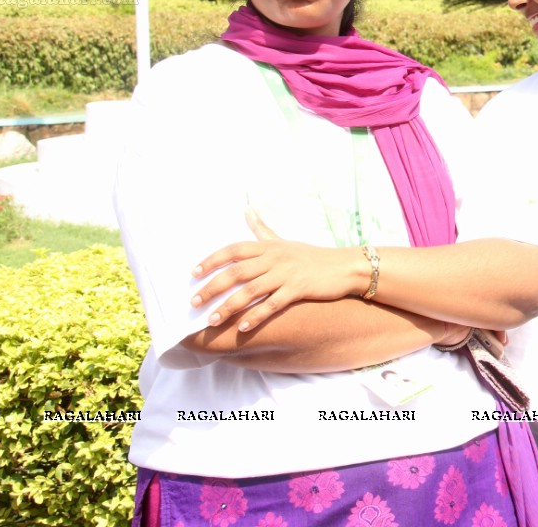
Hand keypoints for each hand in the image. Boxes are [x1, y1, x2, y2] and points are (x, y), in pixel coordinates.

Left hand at [191, 210, 368, 331]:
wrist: (344, 266)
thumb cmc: (311, 256)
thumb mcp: (284, 240)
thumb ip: (262, 229)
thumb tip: (247, 209)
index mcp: (268, 246)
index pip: (233, 250)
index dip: (211, 261)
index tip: (193, 274)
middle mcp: (274, 258)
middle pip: (236, 272)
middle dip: (212, 288)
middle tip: (194, 303)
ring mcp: (286, 274)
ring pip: (250, 291)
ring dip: (228, 307)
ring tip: (212, 321)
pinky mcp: (299, 289)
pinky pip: (273, 304)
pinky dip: (256, 316)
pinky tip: (242, 328)